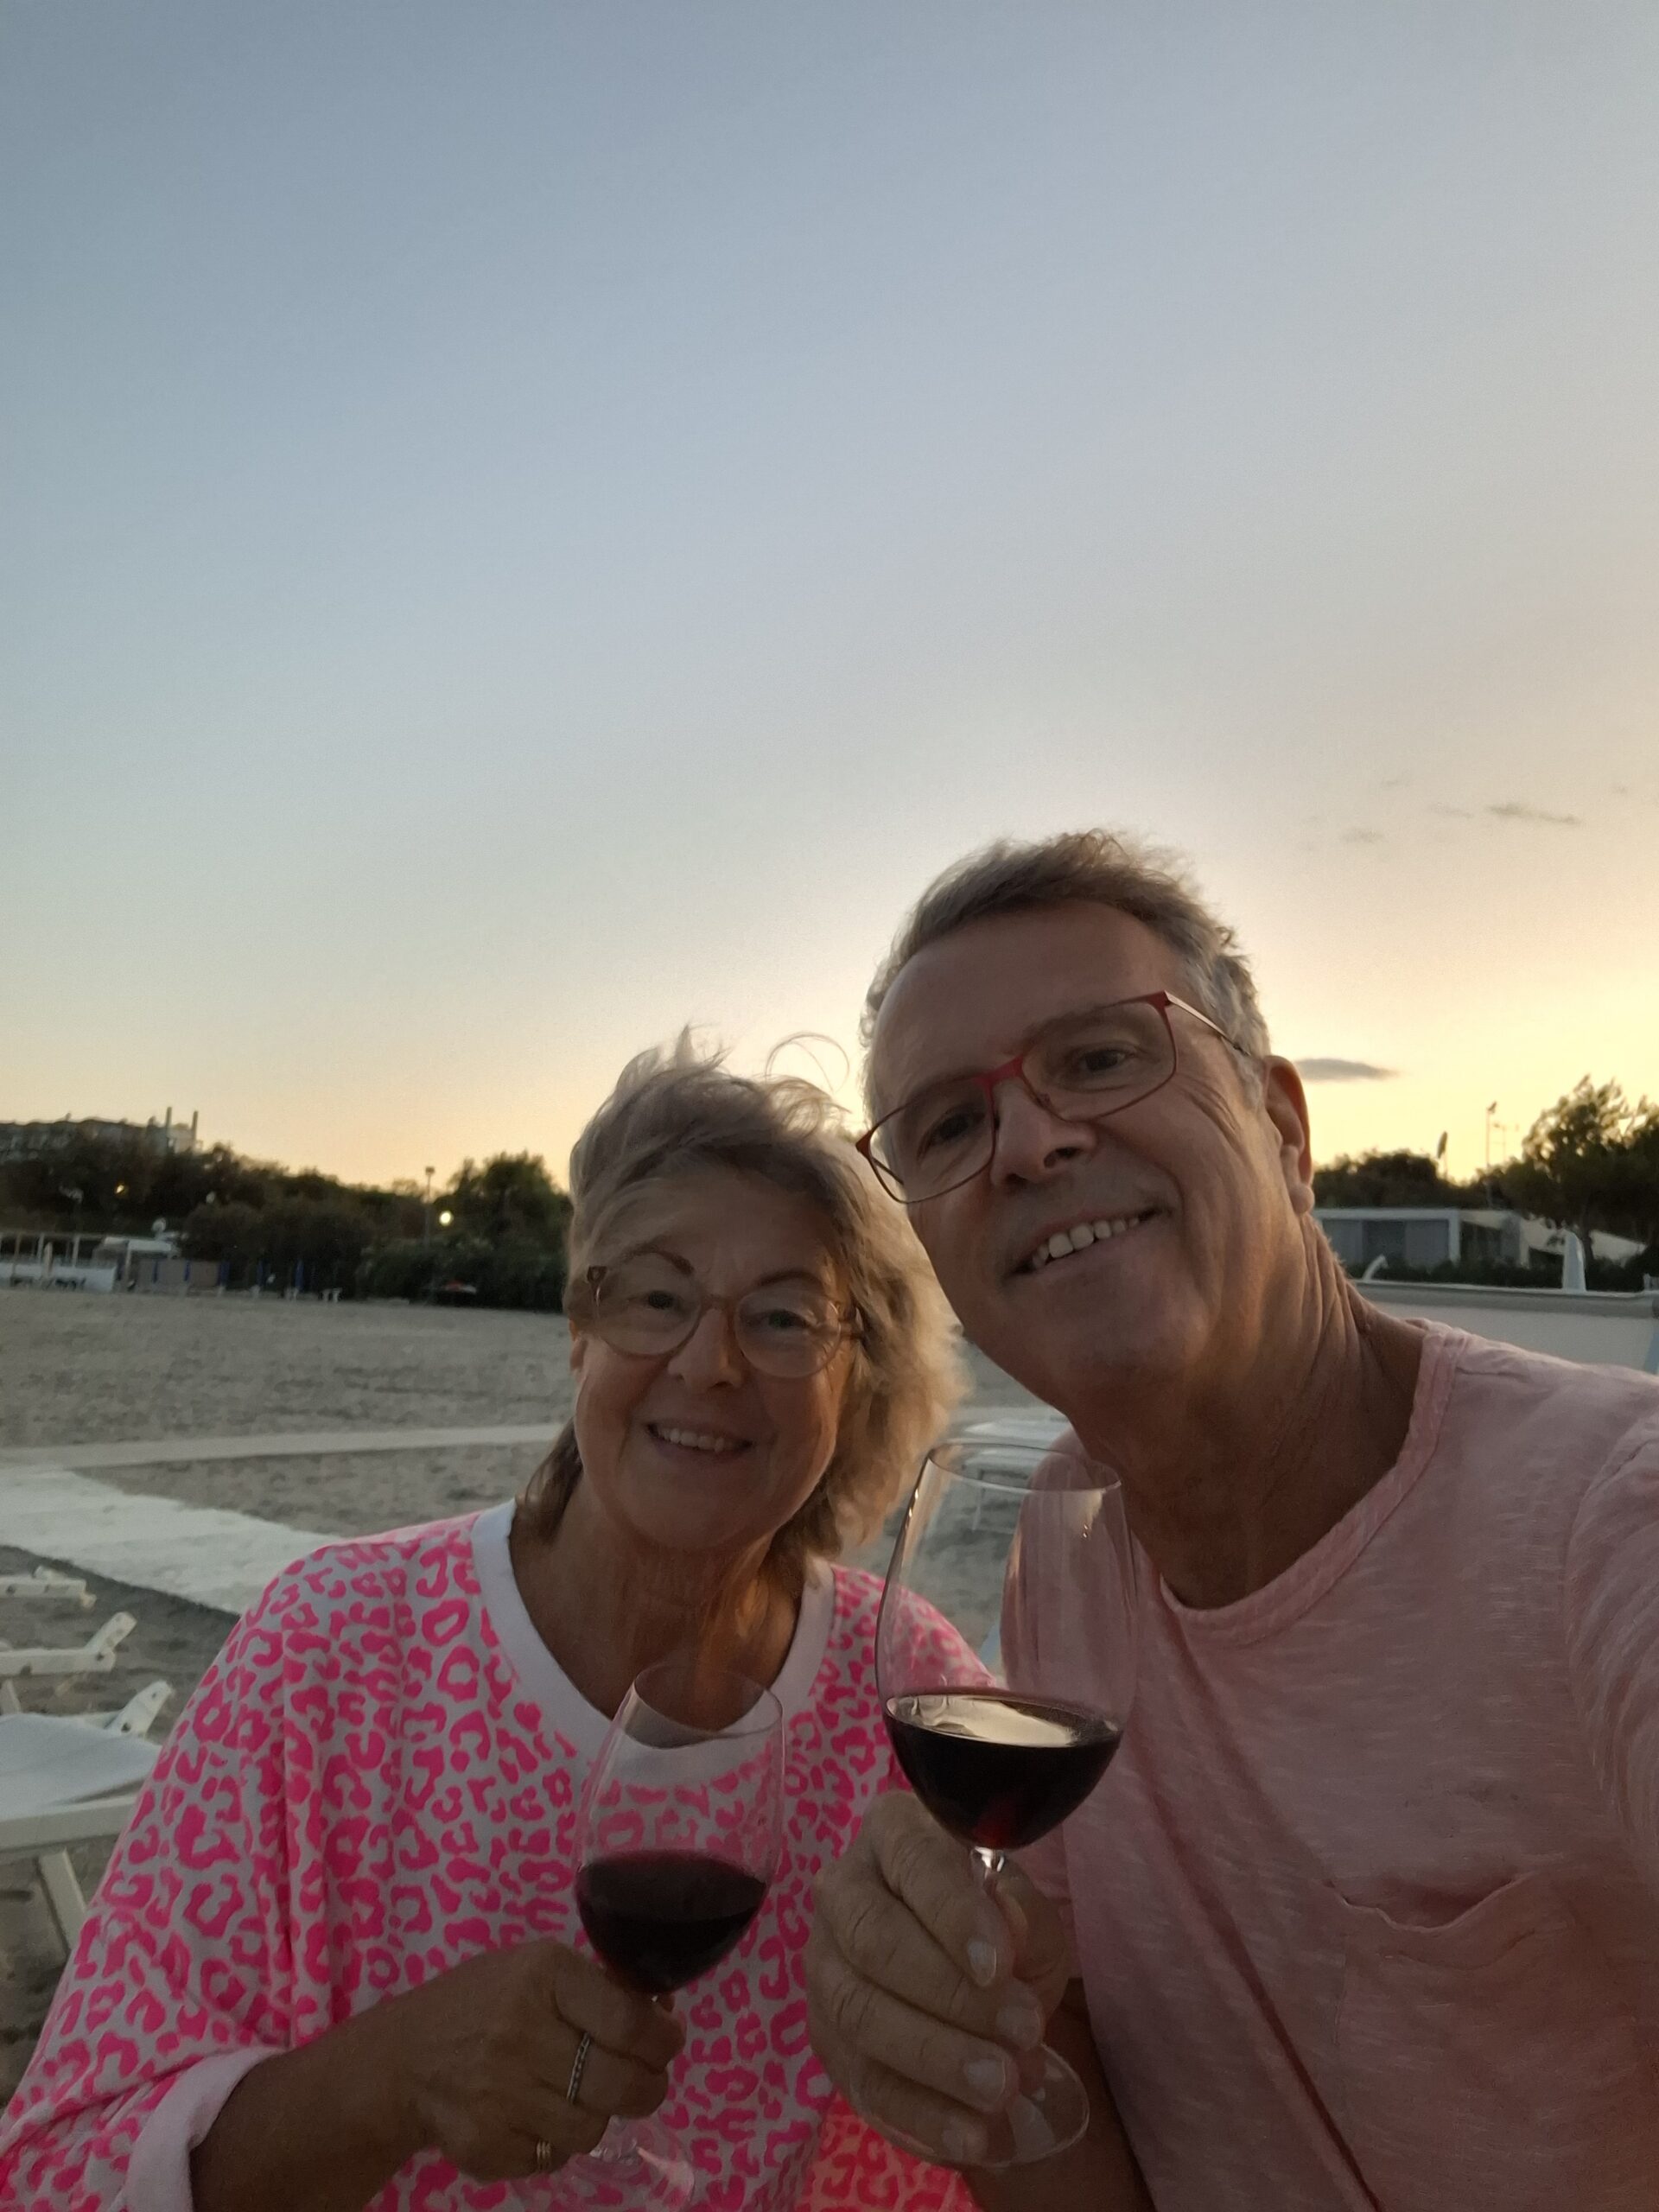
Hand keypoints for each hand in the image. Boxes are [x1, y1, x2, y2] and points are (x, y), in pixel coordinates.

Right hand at [376, 1938, 685, 2180]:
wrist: (404, 2058)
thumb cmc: (484, 2001)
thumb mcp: (537, 1969)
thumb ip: (599, 1988)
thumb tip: (663, 2013)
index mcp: (542, 1976)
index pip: (629, 2020)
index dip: (662, 2038)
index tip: (668, 2040)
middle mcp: (520, 2034)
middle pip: (620, 2083)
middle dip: (649, 2085)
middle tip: (647, 2079)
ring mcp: (500, 2097)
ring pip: (592, 2128)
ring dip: (600, 2114)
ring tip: (585, 2094)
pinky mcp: (486, 2147)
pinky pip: (553, 2158)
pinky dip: (557, 2142)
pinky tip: (539, 2114)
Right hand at [807, 1792, 1071, 2165]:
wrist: (972, 1982)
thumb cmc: (999, 1931)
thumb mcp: (1029, 1919)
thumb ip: (1022, 1918)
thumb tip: (1005, 1921)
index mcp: (893, 1834)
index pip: (913, 1861)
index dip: (953, 1913)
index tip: (999, 1965)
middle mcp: (842, 1890)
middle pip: (874, 1941)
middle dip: (950, 1996)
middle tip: (1023, 2034)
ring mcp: (823, 1965)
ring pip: (860, 2012)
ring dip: (936, 2057)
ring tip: (1003, 2088)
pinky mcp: (823, 2035)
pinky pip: (861, 2082)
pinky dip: (922, 2114)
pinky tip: (974, 2134)